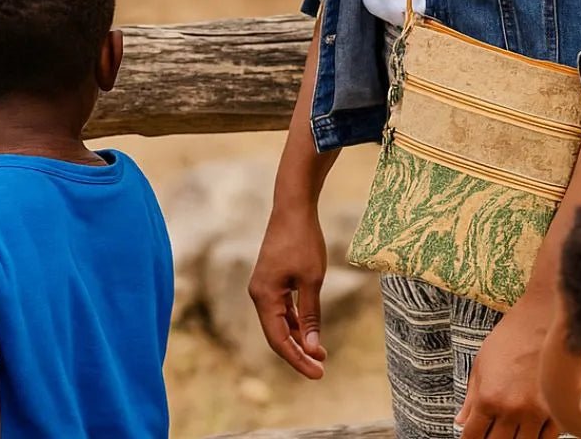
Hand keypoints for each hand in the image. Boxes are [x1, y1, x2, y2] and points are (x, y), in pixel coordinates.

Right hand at [248, 202, 327, 379]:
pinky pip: (281, 308)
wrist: (293, 207)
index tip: (318, 374)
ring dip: (299, 337)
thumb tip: (313, 348)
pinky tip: (310, 329)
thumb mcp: (312, 280)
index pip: (279, 340)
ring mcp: (264, 286)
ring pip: (280, 322)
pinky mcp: (271, 279)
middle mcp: (258, 294)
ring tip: (321, 353)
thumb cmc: (303, 241)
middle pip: (277, 334)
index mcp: (264, 296)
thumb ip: (311, 314)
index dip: (298, 359)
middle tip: (321, 368)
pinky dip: (296, 321)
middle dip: (299, 352)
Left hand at [456, 293, 559, 438]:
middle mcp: (511, 410)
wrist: (540, 319)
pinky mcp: (557, 410)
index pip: (473, 437)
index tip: (471, 438)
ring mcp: (536, 413)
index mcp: (488, 397)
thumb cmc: (509, 338)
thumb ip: (470, 396)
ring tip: (509, 432)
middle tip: (490, 433)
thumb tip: (461, 422)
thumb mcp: (481, 363)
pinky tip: (531, 431)